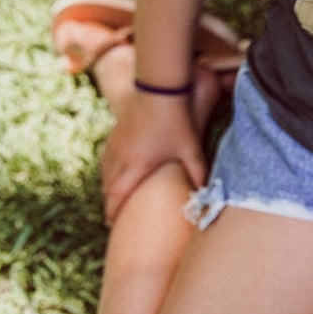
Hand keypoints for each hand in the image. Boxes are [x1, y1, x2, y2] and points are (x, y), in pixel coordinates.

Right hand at [100, 95, 206, 224]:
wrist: (160, 89)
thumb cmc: (176, 120)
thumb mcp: (190, 149)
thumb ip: (198, 173)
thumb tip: (207, 194)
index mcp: (136, 165)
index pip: (118, 195)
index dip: (113, 211)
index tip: (111, 224)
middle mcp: (121, 156)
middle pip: (108, 186)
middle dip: (110, 202)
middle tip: (113, 217)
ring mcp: (116, 142)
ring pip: (105, 171)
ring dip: (108, 185)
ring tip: (112, 197)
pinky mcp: (116, 131)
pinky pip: (107, 156)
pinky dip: (108, 168)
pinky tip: (112, 169)